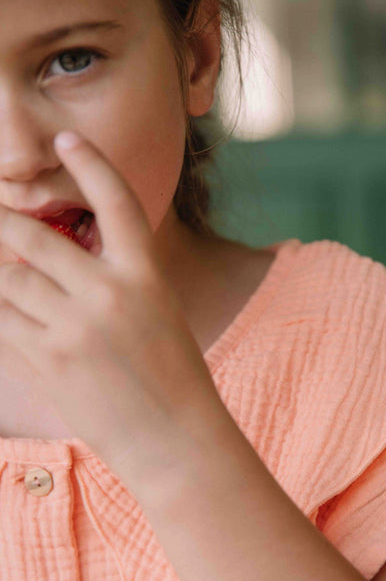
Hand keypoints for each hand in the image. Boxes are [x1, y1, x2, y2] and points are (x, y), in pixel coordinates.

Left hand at [0, 131, 216, 494]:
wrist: (173, 440)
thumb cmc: (171, 377)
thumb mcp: (157, 314)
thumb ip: (111, 281)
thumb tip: (50, 256)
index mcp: (147, 277)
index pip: (117, 203)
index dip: (91, 164)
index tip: (66, 140)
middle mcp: (110, 294)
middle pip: (33, 235)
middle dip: (2, 220)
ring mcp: (75, 329)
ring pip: (7, 276)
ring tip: (3, 262)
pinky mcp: (48, 362)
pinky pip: (0, 320)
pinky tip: (2, 304)